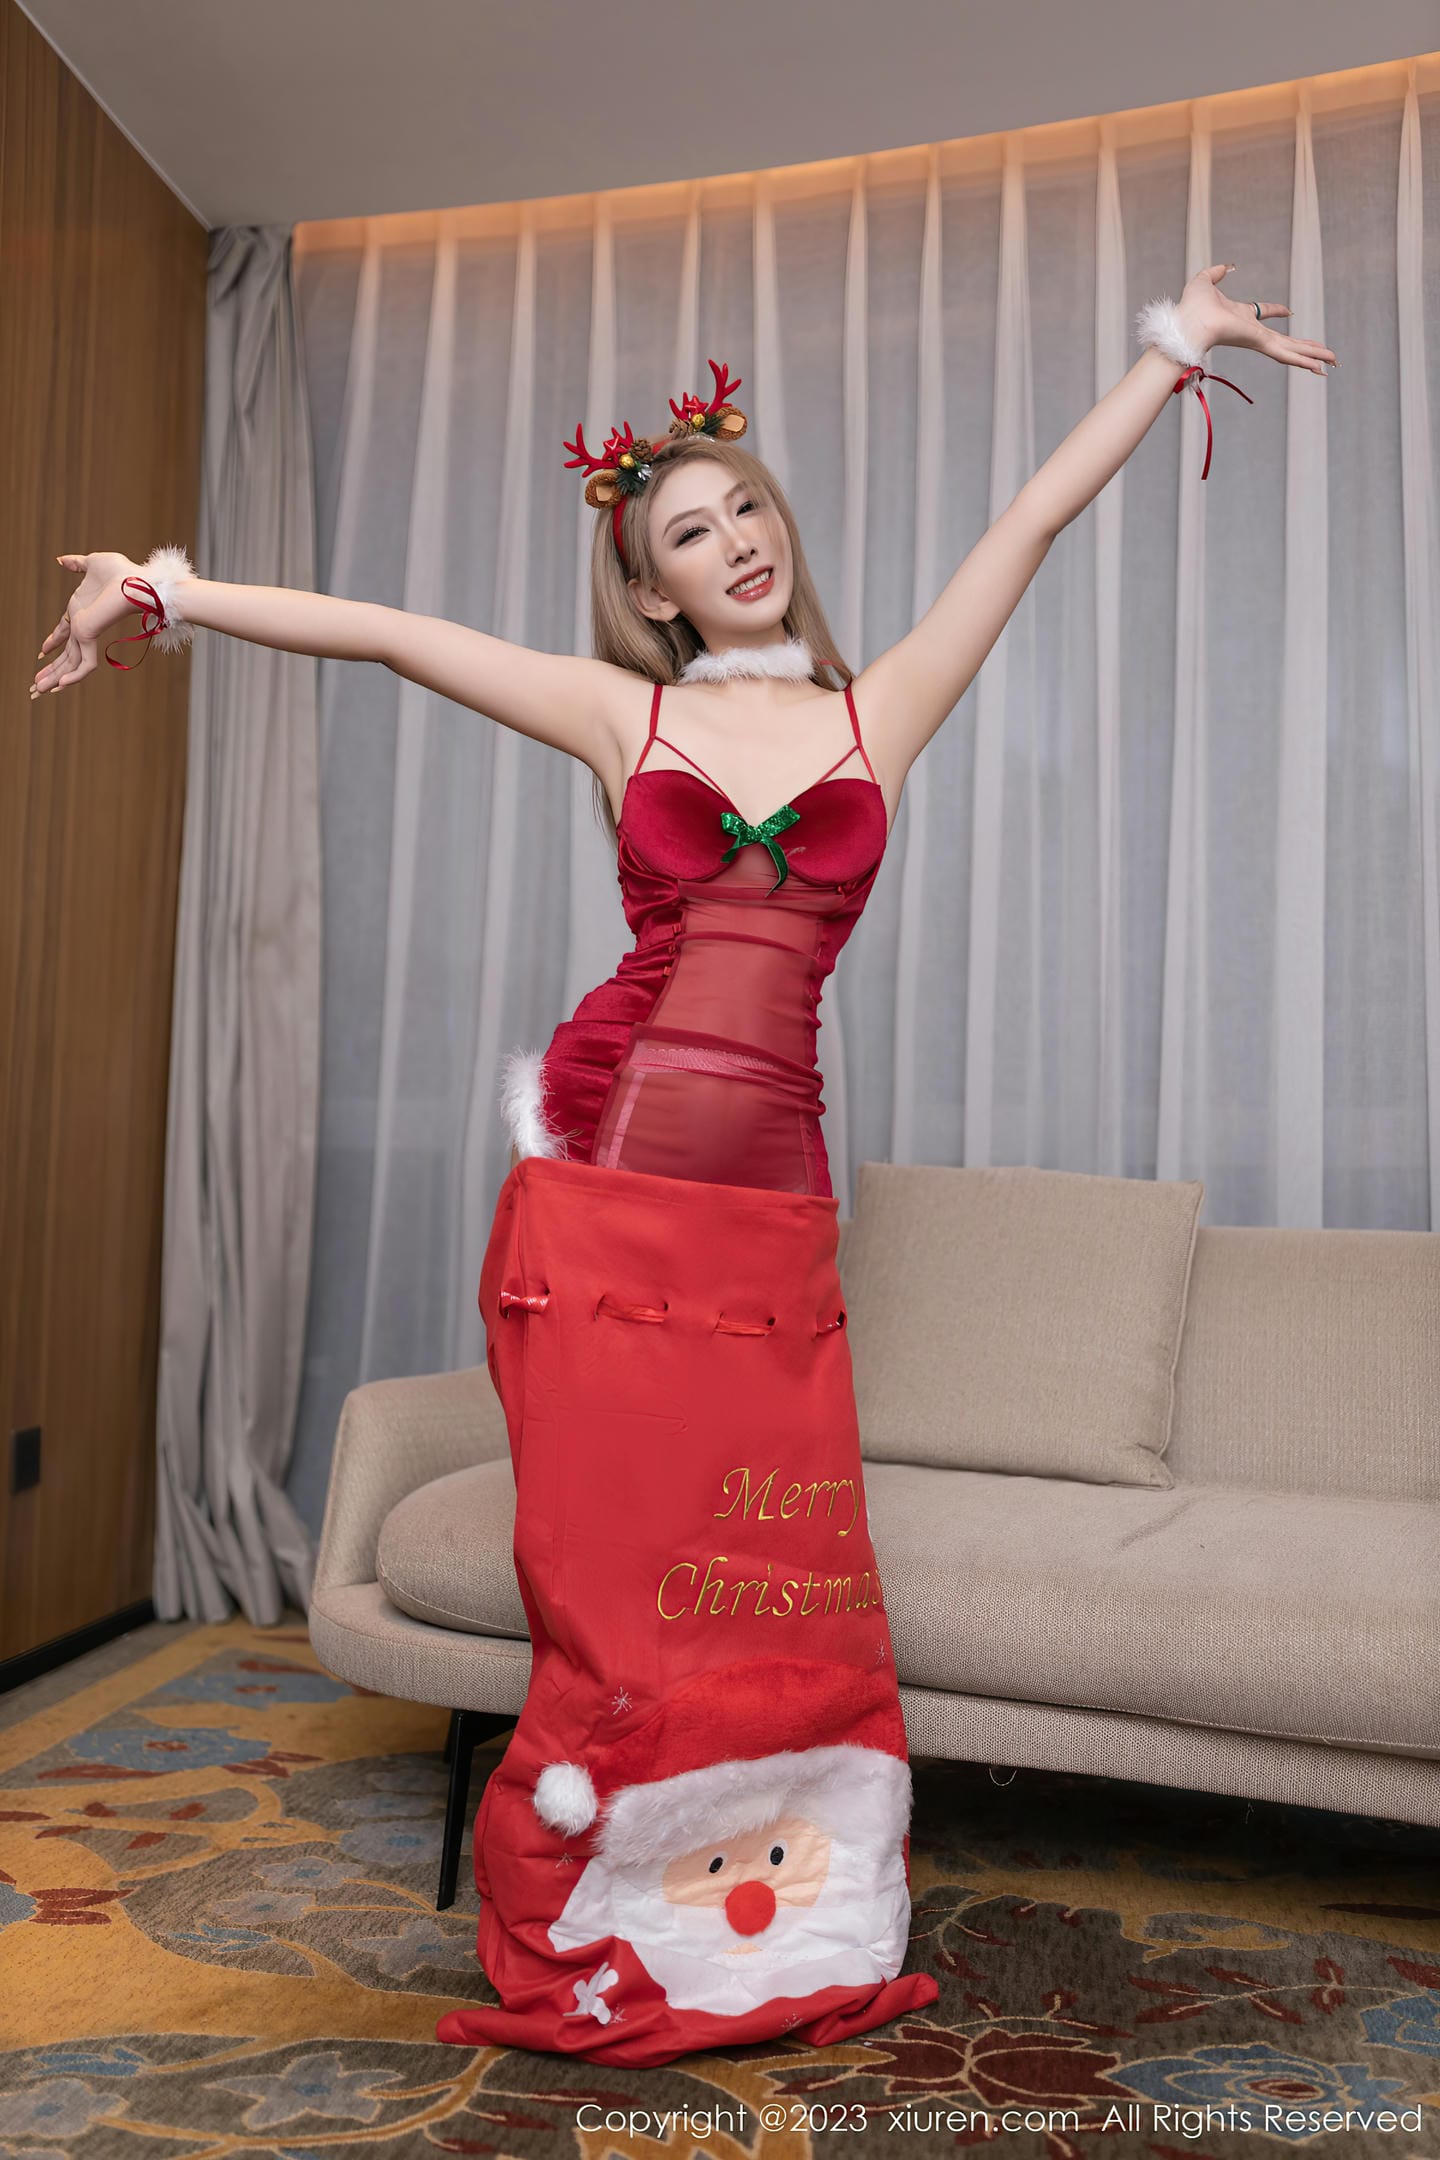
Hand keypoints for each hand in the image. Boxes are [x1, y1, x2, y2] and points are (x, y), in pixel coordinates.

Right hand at [30, 551, 142, 699]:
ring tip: (37, 692)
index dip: (52, 643)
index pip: (63, 633)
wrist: (136, 579)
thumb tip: (61, 560)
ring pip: (69, 664)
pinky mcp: (90, 636)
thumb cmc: (123, 571)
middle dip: (50, 670)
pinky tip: (59, 686)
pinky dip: (72, 677)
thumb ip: (76, 564)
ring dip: (52, 679)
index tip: (41, 654)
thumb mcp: (92, 564)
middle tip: (36, 686)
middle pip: (64, 654)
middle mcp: (83, 626)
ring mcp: (86, 633)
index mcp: (81, 611)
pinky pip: (82, 665)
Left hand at [1176, 262, 1336, 375]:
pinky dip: (1303, 361)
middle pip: (1285, 340)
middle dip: (1305, 345)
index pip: (1263, 313)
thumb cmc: (1192, 307)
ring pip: (1292, 350)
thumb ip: (1215, 273)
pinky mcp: (1261, 345)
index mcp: (1240, 316)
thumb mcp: (1204, 281)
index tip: (1288, 311)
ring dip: (1314, 355)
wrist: (1189, 323)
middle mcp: (1252, 331)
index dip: (1276, 311)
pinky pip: (1286, 355)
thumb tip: (1227, 267)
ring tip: (1333, 361)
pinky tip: (1319, 367)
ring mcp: (1258, 341)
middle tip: (1322, 350)